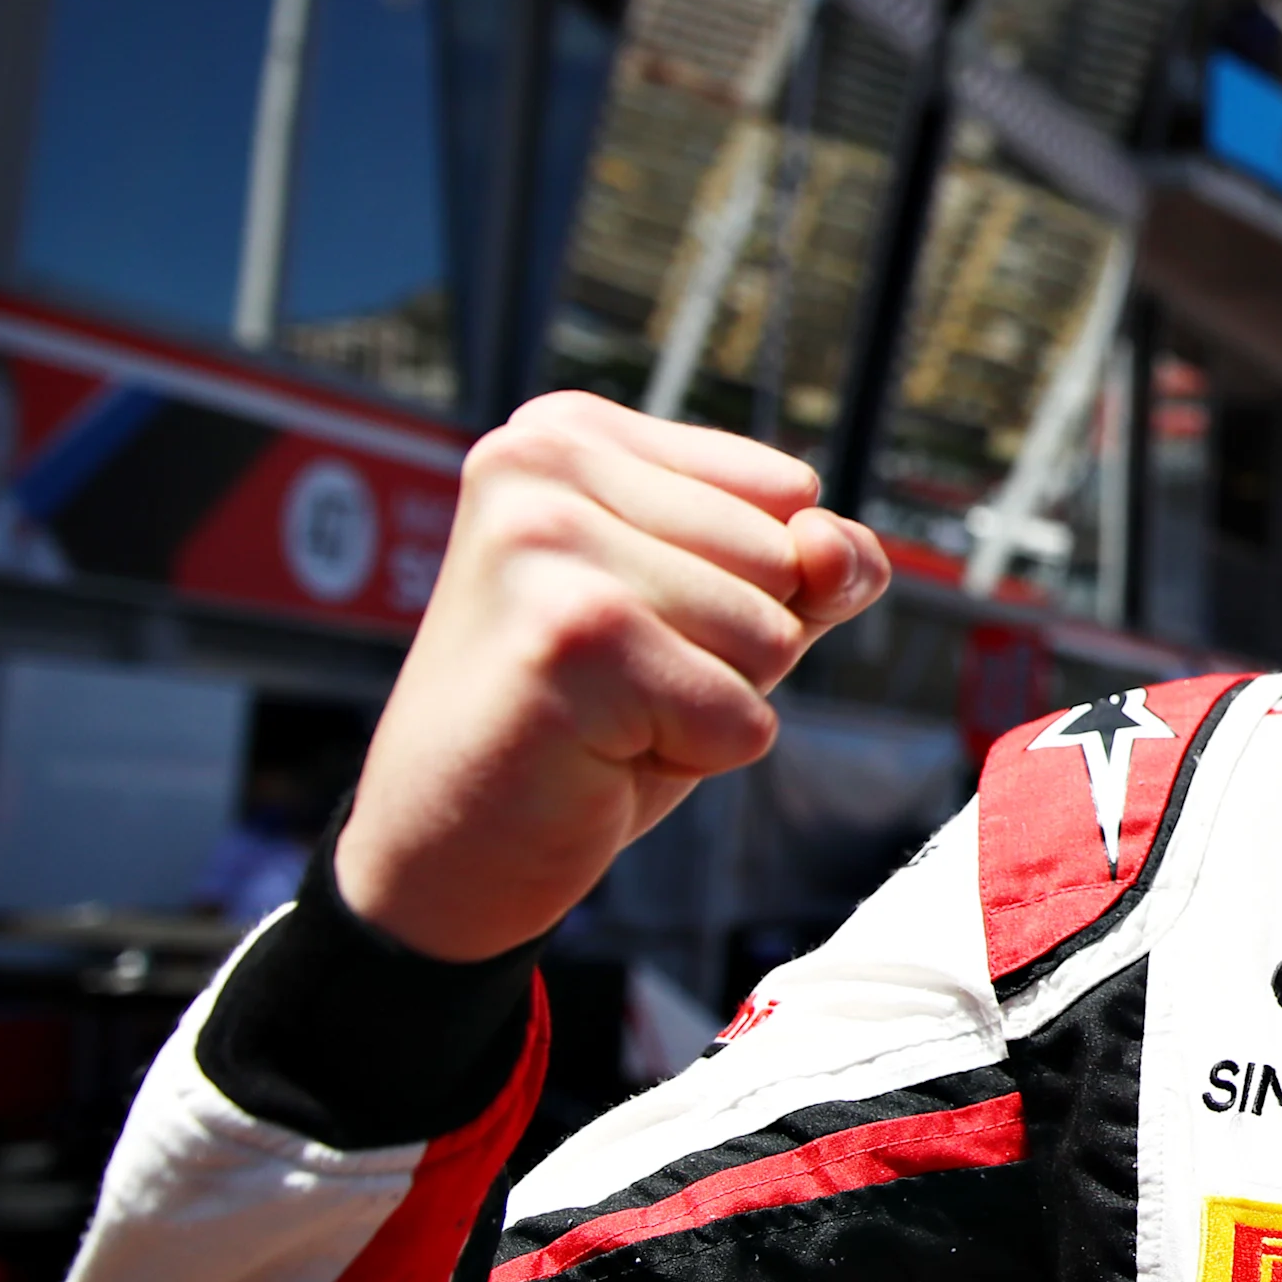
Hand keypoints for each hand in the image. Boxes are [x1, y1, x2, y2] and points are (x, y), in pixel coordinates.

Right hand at [334, 392, 890, 961]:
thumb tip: (834, 548)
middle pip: (783, 560)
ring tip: (604, 712)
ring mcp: (546, 543)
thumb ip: (811, 565)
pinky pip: (741, 712)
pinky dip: (696, 755)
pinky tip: (595, 752)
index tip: (632, 621)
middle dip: (730, 647)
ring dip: (710, 702)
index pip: (787, 492)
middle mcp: (541, 461)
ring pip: (771, 634)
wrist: (447, 850)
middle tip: (614, 681)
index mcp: (570, 430)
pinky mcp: (568, 638)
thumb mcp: (718, 618)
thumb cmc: (585, 722)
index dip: (748, 587)